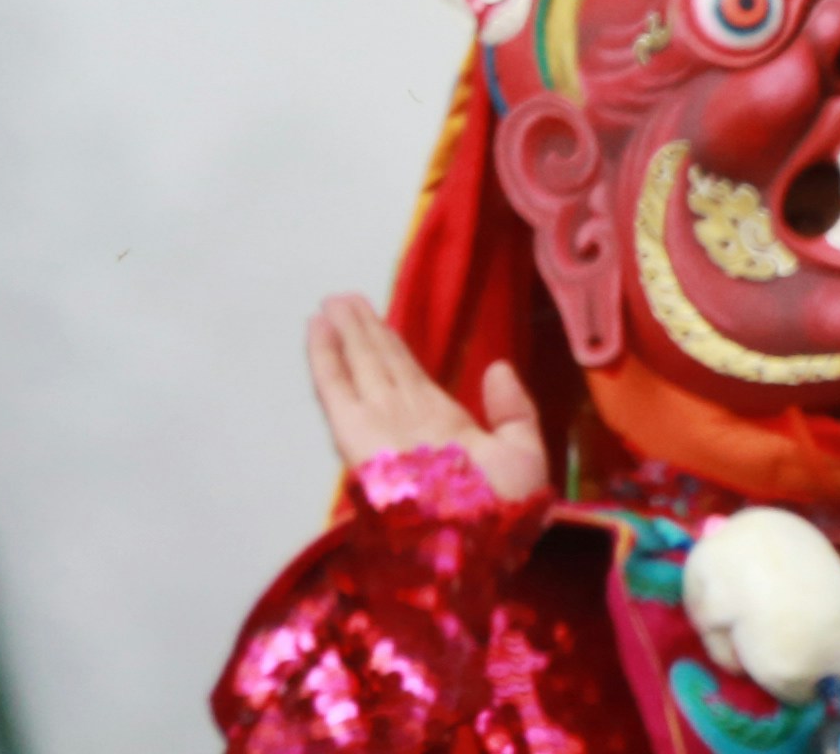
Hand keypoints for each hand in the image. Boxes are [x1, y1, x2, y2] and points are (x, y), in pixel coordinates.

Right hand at [306, 293, 548, 507]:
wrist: (473, 541)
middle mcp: (406, 422)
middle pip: (379, 365)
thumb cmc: (500, 508)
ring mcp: (379, 426)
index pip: (409, 376)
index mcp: (442, 428)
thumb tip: (497, 368)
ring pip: (359, 367)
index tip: (377, 320)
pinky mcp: (357, 435)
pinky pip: (337, 389)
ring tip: (331, 303)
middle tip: (343, 298)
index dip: (392, 347)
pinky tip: (317, 330)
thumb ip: (513, 409)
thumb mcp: (522, 451)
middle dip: (362, 333)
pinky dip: (325, 358)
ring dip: (344, 334)